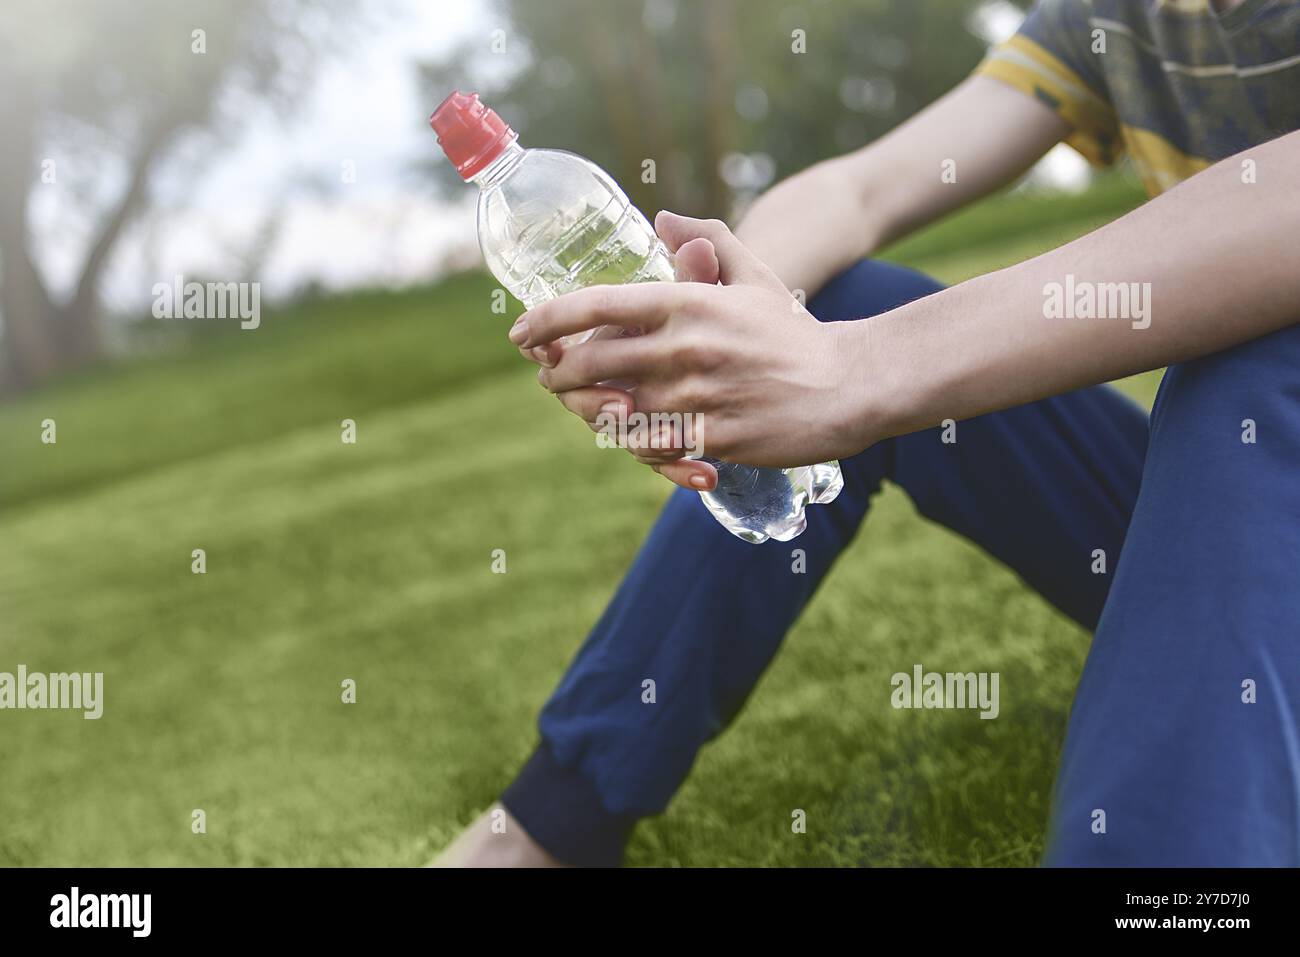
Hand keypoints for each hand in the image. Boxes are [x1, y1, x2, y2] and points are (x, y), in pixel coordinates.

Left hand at [511, 211, 867, 488]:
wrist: (849, 384)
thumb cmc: (793, 330)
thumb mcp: (755, 274)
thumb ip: (708, 242)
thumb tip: (662, 222)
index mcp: (688, 302)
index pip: (597, 305)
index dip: (547, 320)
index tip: (520, 331)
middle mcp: (686, 347)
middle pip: (593, 362)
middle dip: (558, 372)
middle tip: (550, 375)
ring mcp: (699, 396)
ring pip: (614, 410)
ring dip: (587, 411)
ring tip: (582, 406)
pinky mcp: (714, 437)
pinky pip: (651, 448)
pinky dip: (630, 444)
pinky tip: (625, 436)